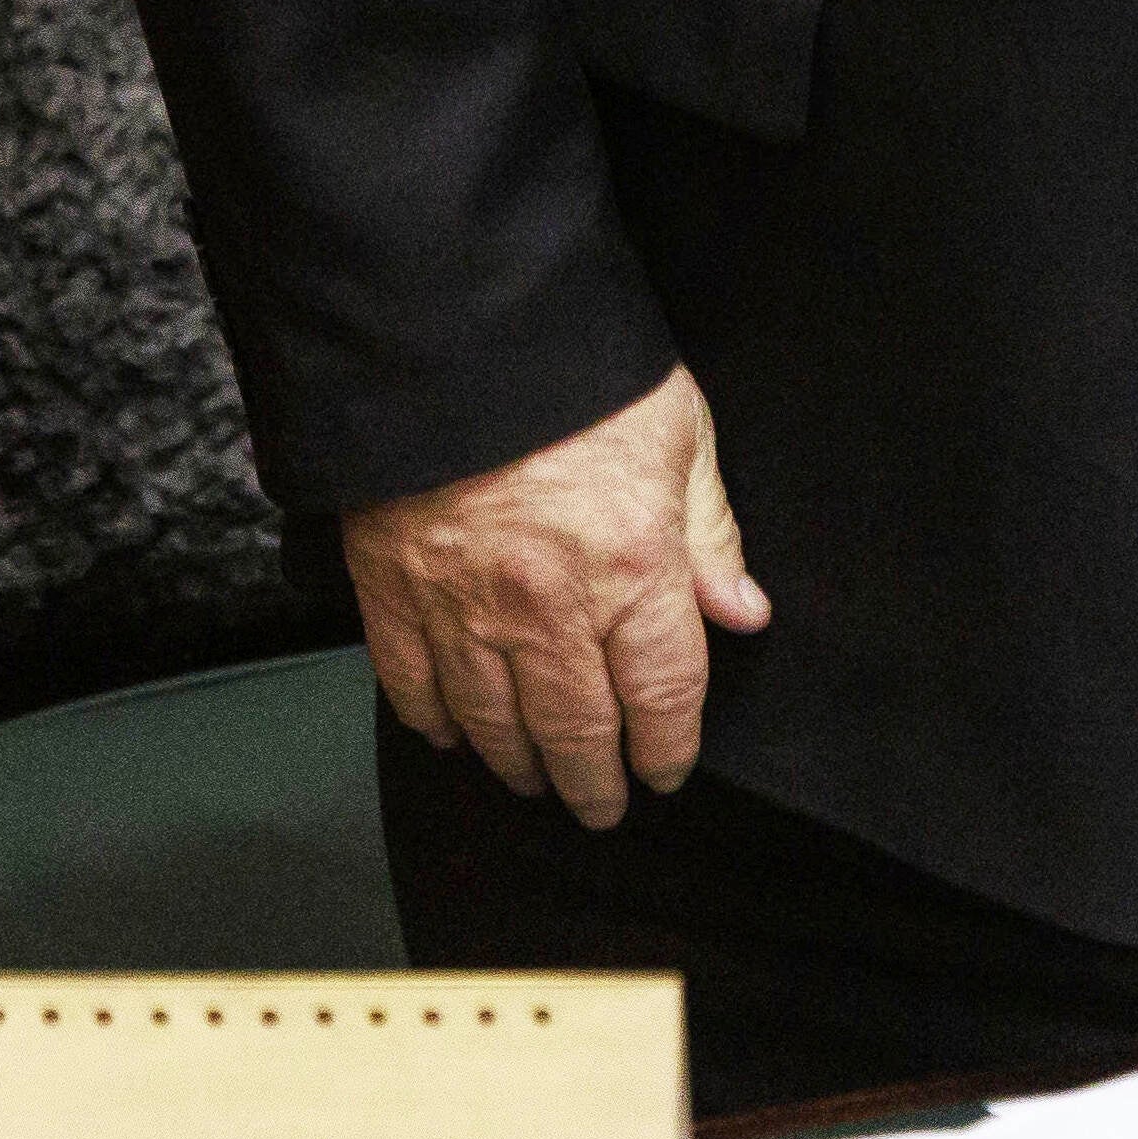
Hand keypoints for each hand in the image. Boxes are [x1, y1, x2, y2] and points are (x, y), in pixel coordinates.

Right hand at [341, 364, 773, 825]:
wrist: (447, 332)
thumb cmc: (575, 372)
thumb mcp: (679, 431)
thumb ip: (709, 533)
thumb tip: (743, 611)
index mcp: (631, 570)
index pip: (662, 696)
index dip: (668, 747)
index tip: (667, 771)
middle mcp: (549, 610)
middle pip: (579, 731)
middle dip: (596, 781)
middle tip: (601, 806)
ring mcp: (464, 608)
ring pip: (495, 724)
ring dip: (521, 765)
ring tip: (537, 781)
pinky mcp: (394, 592)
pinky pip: (414, 685)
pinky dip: (436, 722)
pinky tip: (454, 735)